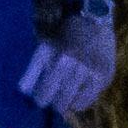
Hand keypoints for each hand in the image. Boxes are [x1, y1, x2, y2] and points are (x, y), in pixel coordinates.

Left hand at [20, 4, 120, 118]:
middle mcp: (76, 65)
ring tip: (63, 101)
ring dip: (65, 105)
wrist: (95, 23)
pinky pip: (89, 100)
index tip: (39, 99)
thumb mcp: (45, 48)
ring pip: (73, 102)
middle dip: (52, 103)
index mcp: (58, 57)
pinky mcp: (104, 77)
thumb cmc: (65, 35)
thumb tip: (22, 92)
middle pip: (58, 100)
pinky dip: (80, 103)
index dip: (39, 99)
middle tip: (52, 102)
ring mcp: (91, 72)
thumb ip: (33, 70)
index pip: (44, 89)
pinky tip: (76, 99)